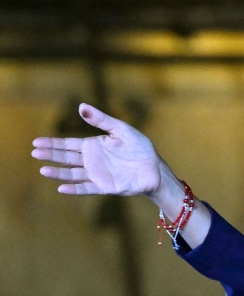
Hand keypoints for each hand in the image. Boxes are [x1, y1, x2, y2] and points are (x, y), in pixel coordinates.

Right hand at [33, 103, 162, 196]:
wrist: (155, 168)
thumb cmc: (140, 148)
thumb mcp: (121, 130)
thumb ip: (101, 120)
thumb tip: (81, 106)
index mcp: (93, 146)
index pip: (68, 144)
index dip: (52, 143)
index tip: (36, 142)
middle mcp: (91, 161)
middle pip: (66, 158)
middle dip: (50, 155)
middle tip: (35, 153)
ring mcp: (97, 174)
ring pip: (73, 174)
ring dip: (58, 173)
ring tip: (44, 170)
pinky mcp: (105, 187)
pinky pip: (87, 188)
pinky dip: (75, 189)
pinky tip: (62, 188)